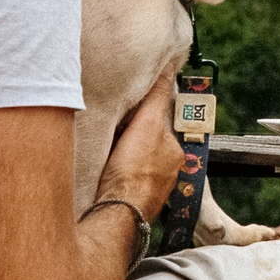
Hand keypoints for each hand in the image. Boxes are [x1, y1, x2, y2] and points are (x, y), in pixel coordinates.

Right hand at [99, 75, 184, 223]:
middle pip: (147, 145)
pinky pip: (126, 181)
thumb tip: (168, 68)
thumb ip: (156, 97)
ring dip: (123, 159)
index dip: (139, 119)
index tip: (125, 120)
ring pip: (136, 164)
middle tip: (113, 137)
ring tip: (107, 156)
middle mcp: (167, 173)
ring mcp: (152, 189)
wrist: (117, 210)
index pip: (157, 126)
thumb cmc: (133, 170)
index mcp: (174, 153)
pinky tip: (106, 174)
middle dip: (131, 141)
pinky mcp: (134, 201)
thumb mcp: (146, 123)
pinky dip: (117, 176)